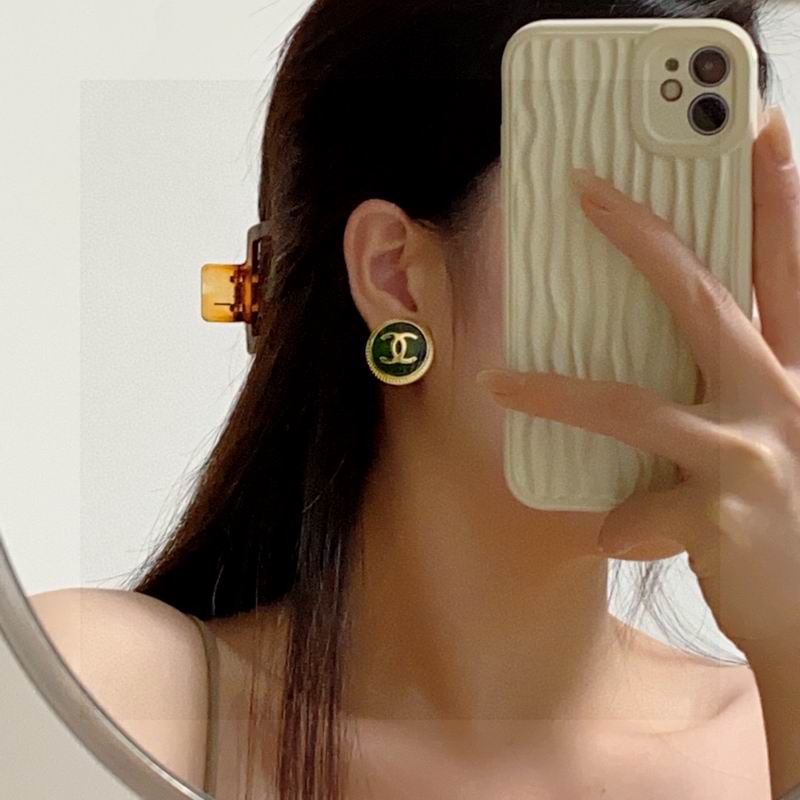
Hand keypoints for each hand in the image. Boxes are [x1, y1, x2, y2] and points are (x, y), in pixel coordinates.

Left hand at [476, 105, 799, 657]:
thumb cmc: (788, 516)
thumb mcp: (771, 438)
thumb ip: (725, 393)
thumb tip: (654, 366)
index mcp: (792, 371)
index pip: (783, 264)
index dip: (774, 193)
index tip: (754, 124)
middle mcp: (782, 397)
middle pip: (707, 298)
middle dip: (646, 239)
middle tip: (588, 188)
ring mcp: (756, 453)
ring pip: (637, 404)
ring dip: (559, 393)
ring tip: (498, 384)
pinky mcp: (723, 513)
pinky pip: (635, 509)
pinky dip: (620, 524)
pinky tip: (619, 539)